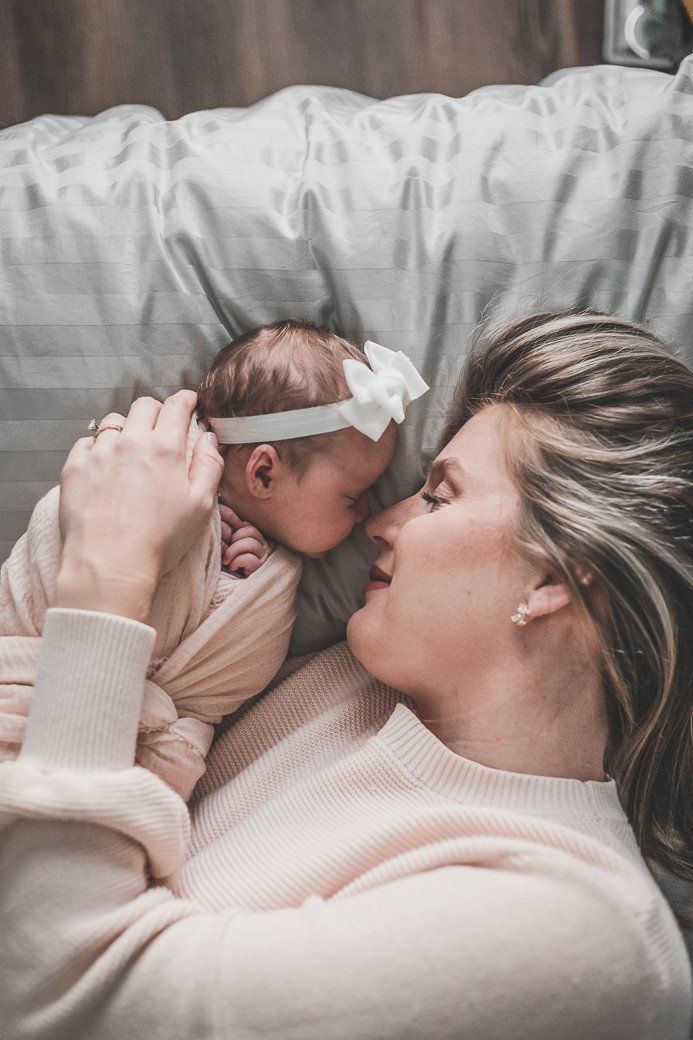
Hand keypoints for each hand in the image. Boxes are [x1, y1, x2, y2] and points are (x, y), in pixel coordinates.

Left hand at [56, 392, 223, 620]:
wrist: (109, 565)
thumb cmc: (160, 541)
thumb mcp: (200, 506)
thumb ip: (209, 466)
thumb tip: (209, 438)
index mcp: (165, 448)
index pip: (176, 406)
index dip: (186, 401)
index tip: (189, 403)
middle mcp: (131, 441)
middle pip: (144, 406)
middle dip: (157, 410)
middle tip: (162, 427)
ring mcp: (98, 452)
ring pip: (113, 421)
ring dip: (126, 428)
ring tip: (130, 448)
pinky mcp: (74, 468)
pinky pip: (86, 442)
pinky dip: (98, 447)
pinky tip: (105, 466)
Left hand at [219, 503, 272, 577]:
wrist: (231, 590)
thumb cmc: (228, 567)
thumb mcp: (229, 546)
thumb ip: (230, 533)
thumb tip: (222, 514)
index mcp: (258, 538)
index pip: (248, 524)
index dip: (233, 527)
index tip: (225, 538)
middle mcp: (265, 546)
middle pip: (250, 531)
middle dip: (233, 540)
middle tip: (225, 553)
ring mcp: (265, 557)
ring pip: (250, 543)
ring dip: (233, 552)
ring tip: (227, 562)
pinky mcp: (261, 569)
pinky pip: (248, 558)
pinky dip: (237, 562)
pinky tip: (233, 568)